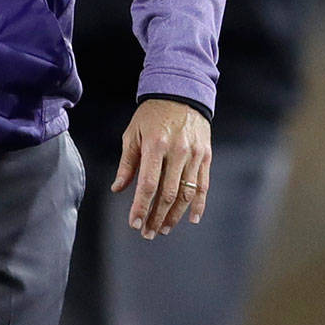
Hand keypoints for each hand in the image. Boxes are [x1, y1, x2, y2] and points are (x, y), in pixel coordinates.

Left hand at [113, 99, 211, 238]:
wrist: (182, 92)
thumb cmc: (152, 114)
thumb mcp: (133, 134)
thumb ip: (127, 163)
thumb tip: (118, 188)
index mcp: (156, 145)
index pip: (148, 184)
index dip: (141, 207)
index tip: (134, 224)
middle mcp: (177, 152)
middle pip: (168, 194)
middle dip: (156, 217)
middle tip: (147, 233)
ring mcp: (194, 155)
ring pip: (186, 194)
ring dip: (174, 216)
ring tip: (163, 229)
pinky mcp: (205, 156)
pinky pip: (203, 185)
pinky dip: (198, 204)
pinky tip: (191, 219)